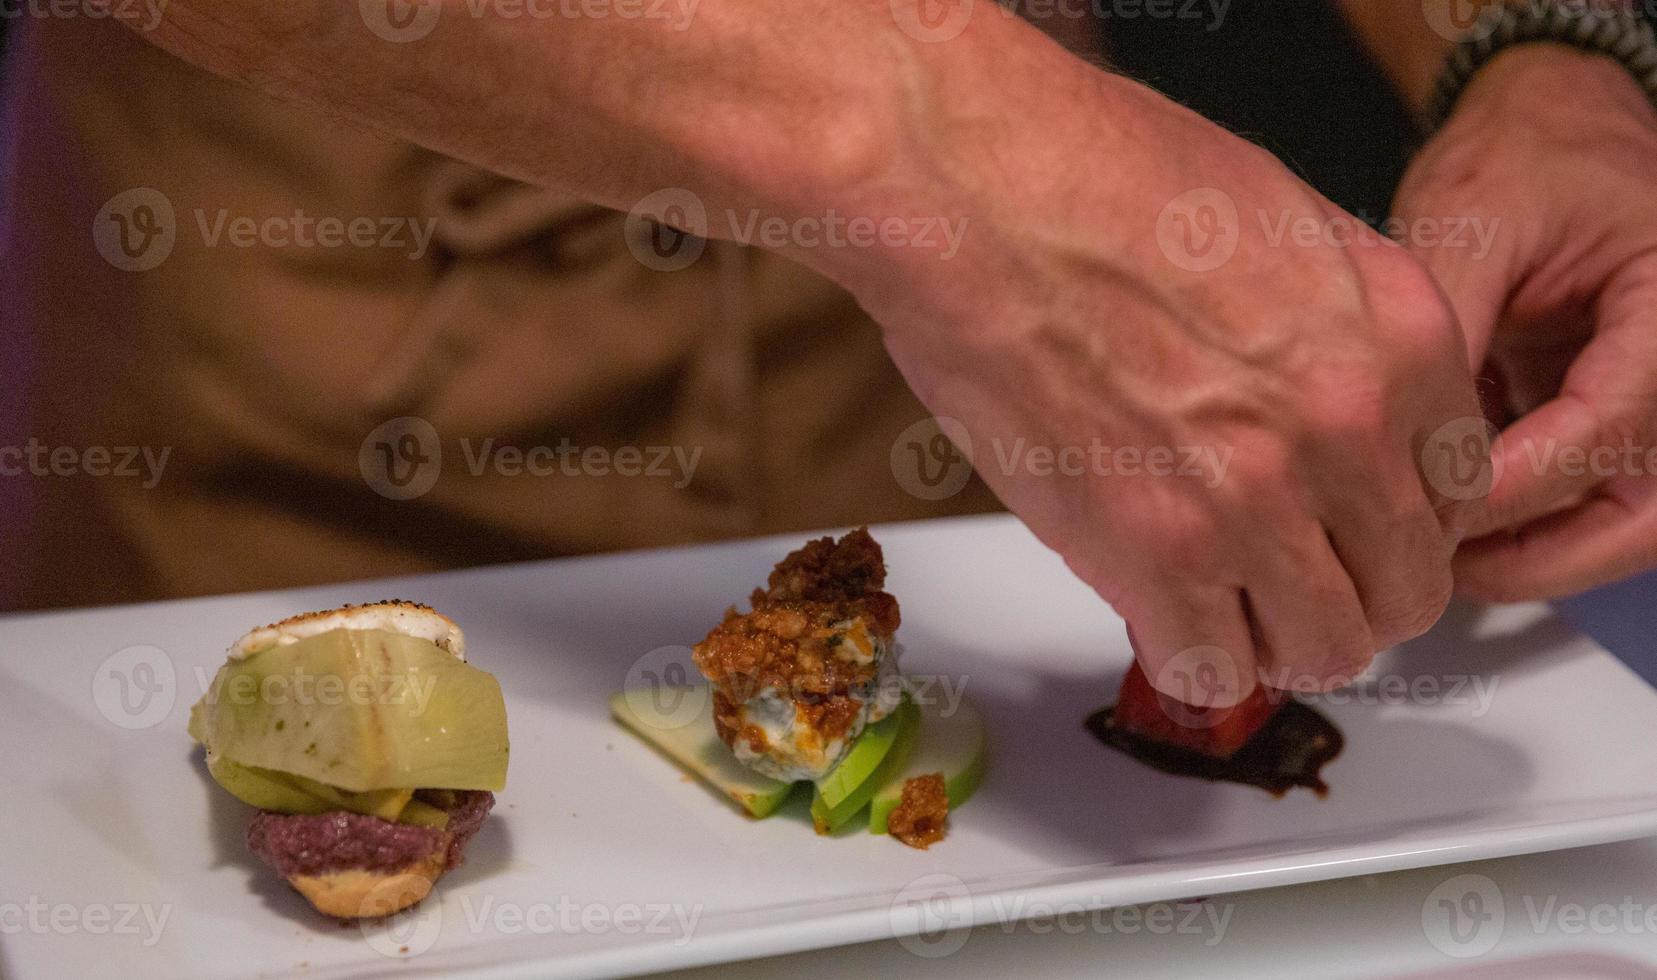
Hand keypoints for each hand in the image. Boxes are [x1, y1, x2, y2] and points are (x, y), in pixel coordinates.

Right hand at [826, 57, 1482, 703]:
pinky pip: (1214, 671)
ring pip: (1325, 647)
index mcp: (1398, 336)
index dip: (1400, 522)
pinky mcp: (1153, 552)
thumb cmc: (1096, 179)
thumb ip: (1339, 330)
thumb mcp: (1282, 222)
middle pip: (1408, 588)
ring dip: (1280, 639)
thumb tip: (1338, 410)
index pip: (1460, 494)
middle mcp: (1348, 427)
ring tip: (1230, 606)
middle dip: (1355, 594)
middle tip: (1297, 581)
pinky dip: (1196, 659)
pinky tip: (1168, 614)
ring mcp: (1254, 499)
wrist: (978, 194)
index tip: (1356, 529)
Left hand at [1393, 46, 1656, 600]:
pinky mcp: (1616, 417)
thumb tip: (1397, 446)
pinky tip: (1437, 514)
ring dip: (1527, 551)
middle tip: (1432, 567)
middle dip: (1538, 556)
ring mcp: (1654, 399)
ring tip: (1424, 551)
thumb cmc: (1527, 156)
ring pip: (1616, 522)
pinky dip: (1518, 518)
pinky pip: (1585, 495)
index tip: (1428, 510)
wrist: (1549, 127)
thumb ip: (1446, 331)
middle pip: (1640, 514)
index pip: (1610, 428)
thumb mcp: (1477, 218)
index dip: (1515, 484)